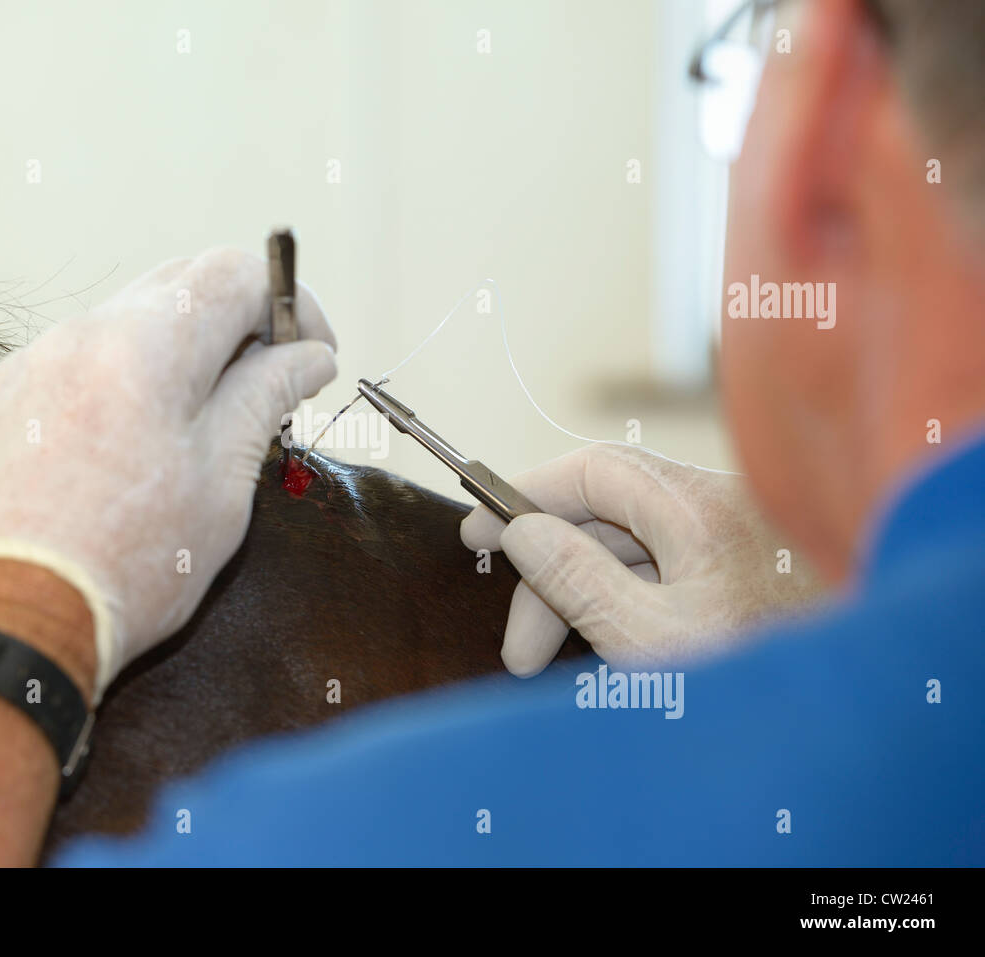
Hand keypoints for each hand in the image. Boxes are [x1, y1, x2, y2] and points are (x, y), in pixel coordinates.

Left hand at [0, 248, 336, 700]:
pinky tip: (138, 444)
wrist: (10, 623)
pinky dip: (127, 379)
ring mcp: (34, 364)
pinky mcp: (5, 399)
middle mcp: (80, 336)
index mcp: (144, 348)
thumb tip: (308, 357)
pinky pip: (82, 362)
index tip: (312, 352)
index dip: (290, 303)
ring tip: (204, 425)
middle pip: (180, 285)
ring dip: (182, 352)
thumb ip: (265, 399)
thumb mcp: (222, 484)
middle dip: (239, 321)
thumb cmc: (124, 567)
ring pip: (129, 323)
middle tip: (270, 382)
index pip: (233, 273)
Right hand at [460, 443, 822, 674]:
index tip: (478, 530)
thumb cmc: (761, 680)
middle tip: (518, 647)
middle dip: (551, 575)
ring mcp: (736, 536)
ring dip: (582, 593)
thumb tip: (521, 530)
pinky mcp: (744, 567)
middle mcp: (720, 508)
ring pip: (631, 545)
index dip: (526, 494)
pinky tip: (603, 642)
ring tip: (548, 661)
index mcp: (699, 511)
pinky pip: (663, 567)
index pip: (593, 471)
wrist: (856, 716)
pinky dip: (621, 597)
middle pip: (606, 515)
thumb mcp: (649, 638)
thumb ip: (578, 578)